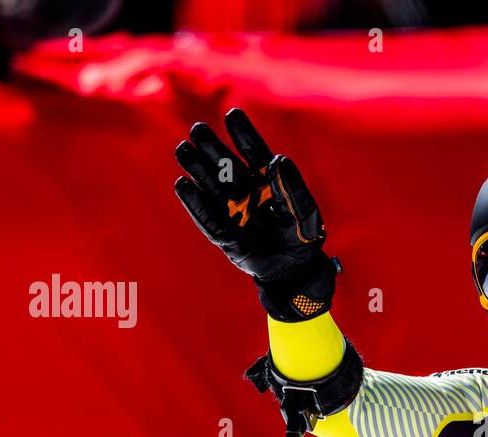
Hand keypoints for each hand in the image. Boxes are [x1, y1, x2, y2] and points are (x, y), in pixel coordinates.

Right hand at [174, 108, 337, 320]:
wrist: (295, 271)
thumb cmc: (302, 237)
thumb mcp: (304, 211)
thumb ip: (292, 187)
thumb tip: (278, 160)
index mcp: (268, 181)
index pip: (253, 152)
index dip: (243, 134)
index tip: (232, 115)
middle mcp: (247, 192)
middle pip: (226, 165)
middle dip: (212, 147)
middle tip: (197, 129)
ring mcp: (233, 211)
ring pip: (212, 186)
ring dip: (197, 168)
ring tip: (183, 149)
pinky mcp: (224, 235)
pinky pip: (207, 217)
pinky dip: (195, 202)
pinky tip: (183, 185)